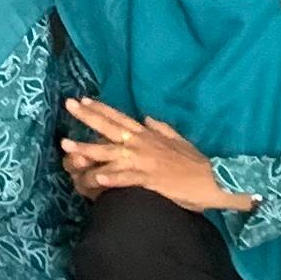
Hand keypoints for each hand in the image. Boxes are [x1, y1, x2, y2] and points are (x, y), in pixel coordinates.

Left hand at [64, 94, 245, 208]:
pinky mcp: (149, 179)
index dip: (100, 108)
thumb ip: (160, 128)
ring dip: (88, 149)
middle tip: (68, 106)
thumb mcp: (177, 139)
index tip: (82, 100)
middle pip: (109, 127)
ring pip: (110, 153)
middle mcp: (142, 143)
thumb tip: (147, 117)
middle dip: (87, 117)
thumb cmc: (194, 162)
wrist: (213, 179)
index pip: (119, 118)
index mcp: (147, 134)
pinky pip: (126, 178)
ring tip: (67, 147)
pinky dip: (111, 177)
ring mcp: (144, 161)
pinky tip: (95, 177)